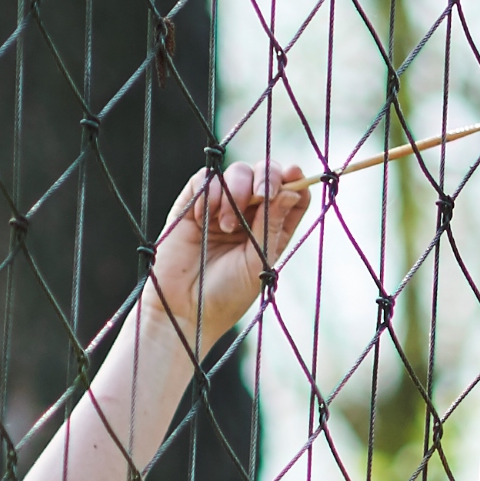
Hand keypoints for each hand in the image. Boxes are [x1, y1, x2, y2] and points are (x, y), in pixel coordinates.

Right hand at [146, 160, 311, 349]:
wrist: (183, 308)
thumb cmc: (226, 294)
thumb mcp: (258, 262)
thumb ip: (272, 225)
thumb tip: (293, 190)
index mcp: (271, 229)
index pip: (291, 193)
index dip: (295, 179)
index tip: (295, 174)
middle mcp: (249, 214)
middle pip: (265, 173)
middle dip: (266, 176)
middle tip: (261, 193)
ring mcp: (221, 207)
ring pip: (237, 172)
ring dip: (237, 192)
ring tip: (226, 227)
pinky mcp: (193, 204)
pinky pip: (205, 179)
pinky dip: (210, 193)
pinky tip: (204, 220)